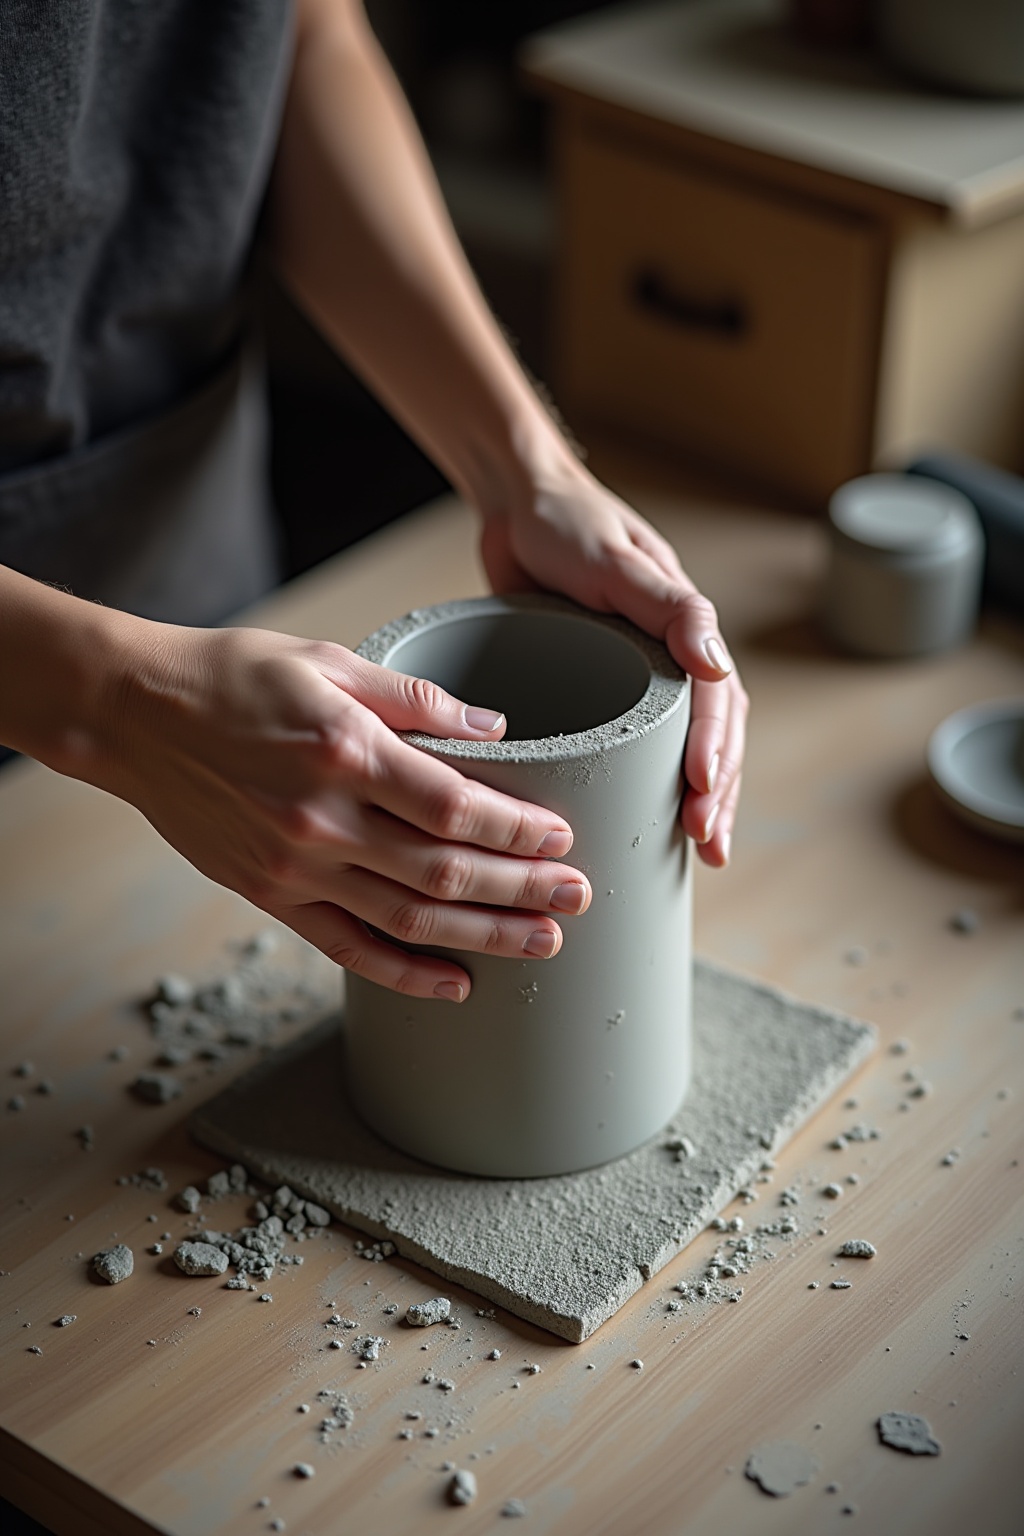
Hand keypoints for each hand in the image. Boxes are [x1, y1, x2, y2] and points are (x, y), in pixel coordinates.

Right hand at [101, 624, 592, 999]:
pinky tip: (456, 985)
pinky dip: (406, 973)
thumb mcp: (329, 662)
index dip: (518, 828)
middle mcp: (323, 820)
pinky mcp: (270, 895)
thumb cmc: (234, 677)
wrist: (136, 716)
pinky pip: (348, 948)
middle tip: (577, 897)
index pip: (456, 806)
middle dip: (522, 888)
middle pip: (446, 871)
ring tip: (543, 943)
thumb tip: (494, 729)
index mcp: (346, 752)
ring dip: (484, 937)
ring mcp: (294, 866)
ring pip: (409, 919)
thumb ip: (416, 699)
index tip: (561, 836)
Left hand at [480, 463, 747, 865]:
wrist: (517, 505)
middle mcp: (670, 659)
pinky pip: (631, 742)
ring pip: (680, 746)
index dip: (715, 753)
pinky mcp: (596, 691)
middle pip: (712, 735)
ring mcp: (636, 679)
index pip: (716, 702)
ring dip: (696, 797)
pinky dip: (647, 783)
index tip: (702, 799)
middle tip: (707, 847)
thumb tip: (719, 667)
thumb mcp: (620, 562)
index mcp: (685, 630)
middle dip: (716, 793)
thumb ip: (670, 607)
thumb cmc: (569, 526)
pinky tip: (642, 822)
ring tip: (699, 851)